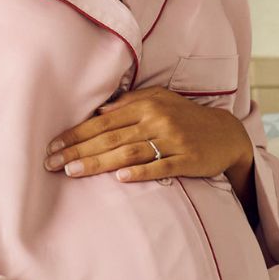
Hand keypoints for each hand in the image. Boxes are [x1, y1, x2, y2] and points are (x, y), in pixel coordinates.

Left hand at [45, 86, 250, 183]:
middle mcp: (156, 120)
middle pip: (110, 137)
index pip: (102, 121)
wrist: (226, 134)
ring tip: (73, 172)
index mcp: (146, 105)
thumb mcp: (159, 101)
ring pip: (129, 152)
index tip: (52, 146)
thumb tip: (99, 111)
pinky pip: (161, 166)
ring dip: (99, 162)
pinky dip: (140, 172)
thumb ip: (129, 104)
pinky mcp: (187, 159)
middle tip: (51, 163)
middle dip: (78, 150)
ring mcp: (172, 140)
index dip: (75, 134)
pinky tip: (120, 179)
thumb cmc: (186, 117)